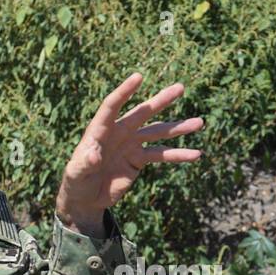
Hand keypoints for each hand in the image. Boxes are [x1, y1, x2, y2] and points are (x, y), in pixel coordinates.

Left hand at [55, 72, 203, 234]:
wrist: (86, 197)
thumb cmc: (76, 181)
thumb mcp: (76, 173)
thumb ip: (84, 163)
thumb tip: (93, 155)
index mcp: (100, 129)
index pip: (112, 105)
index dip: (125, 92)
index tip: (139, 77)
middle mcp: (118, 132)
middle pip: (142, 113)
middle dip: (161, 101)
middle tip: (180, 88)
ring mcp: (131, 144)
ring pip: (157, 132)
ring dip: (177, 127)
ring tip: (199, 123)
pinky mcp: (139, 159)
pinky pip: (162, 155)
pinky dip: (178, 155)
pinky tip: (195, 154)